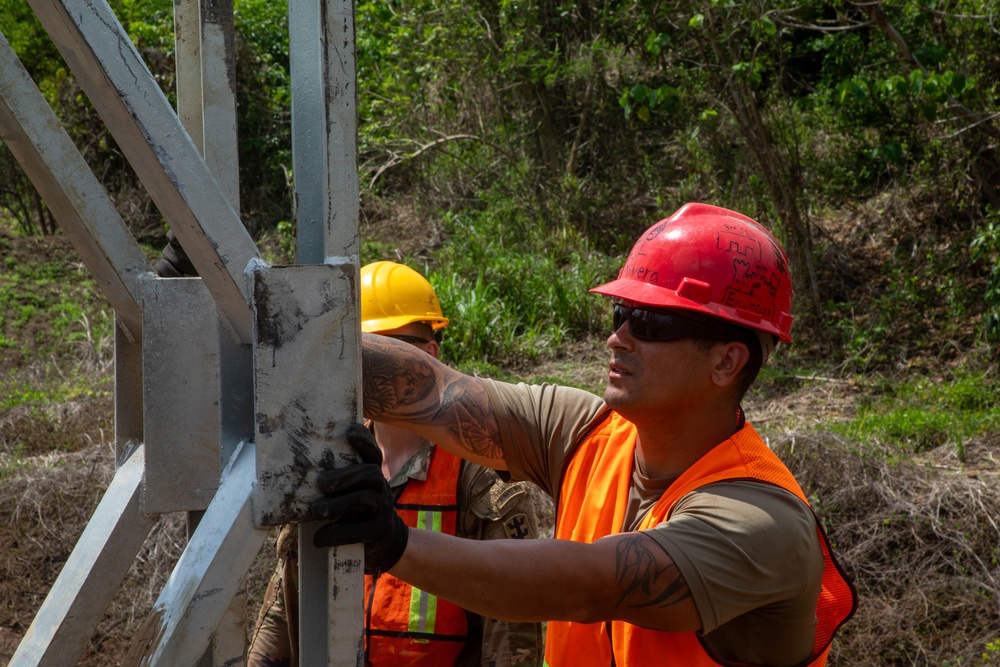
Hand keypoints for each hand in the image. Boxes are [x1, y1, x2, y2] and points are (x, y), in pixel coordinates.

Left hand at [310, 423, 407, 574]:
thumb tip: (301, 475)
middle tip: (321, 484)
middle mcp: (382, 489)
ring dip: (339, 504)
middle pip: (371, 472)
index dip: (364, 441)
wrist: (386, 542)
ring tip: (316, 511)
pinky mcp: (377, 532)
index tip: (349, 432)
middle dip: (345, 476)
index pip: (373, 453)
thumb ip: (339, 483)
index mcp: (373, 476)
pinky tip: (319, 538)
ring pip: (367, 498)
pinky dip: (335, 533)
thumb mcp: (354, 493)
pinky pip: (359, 530)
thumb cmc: (358, 513)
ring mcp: (383, 510)